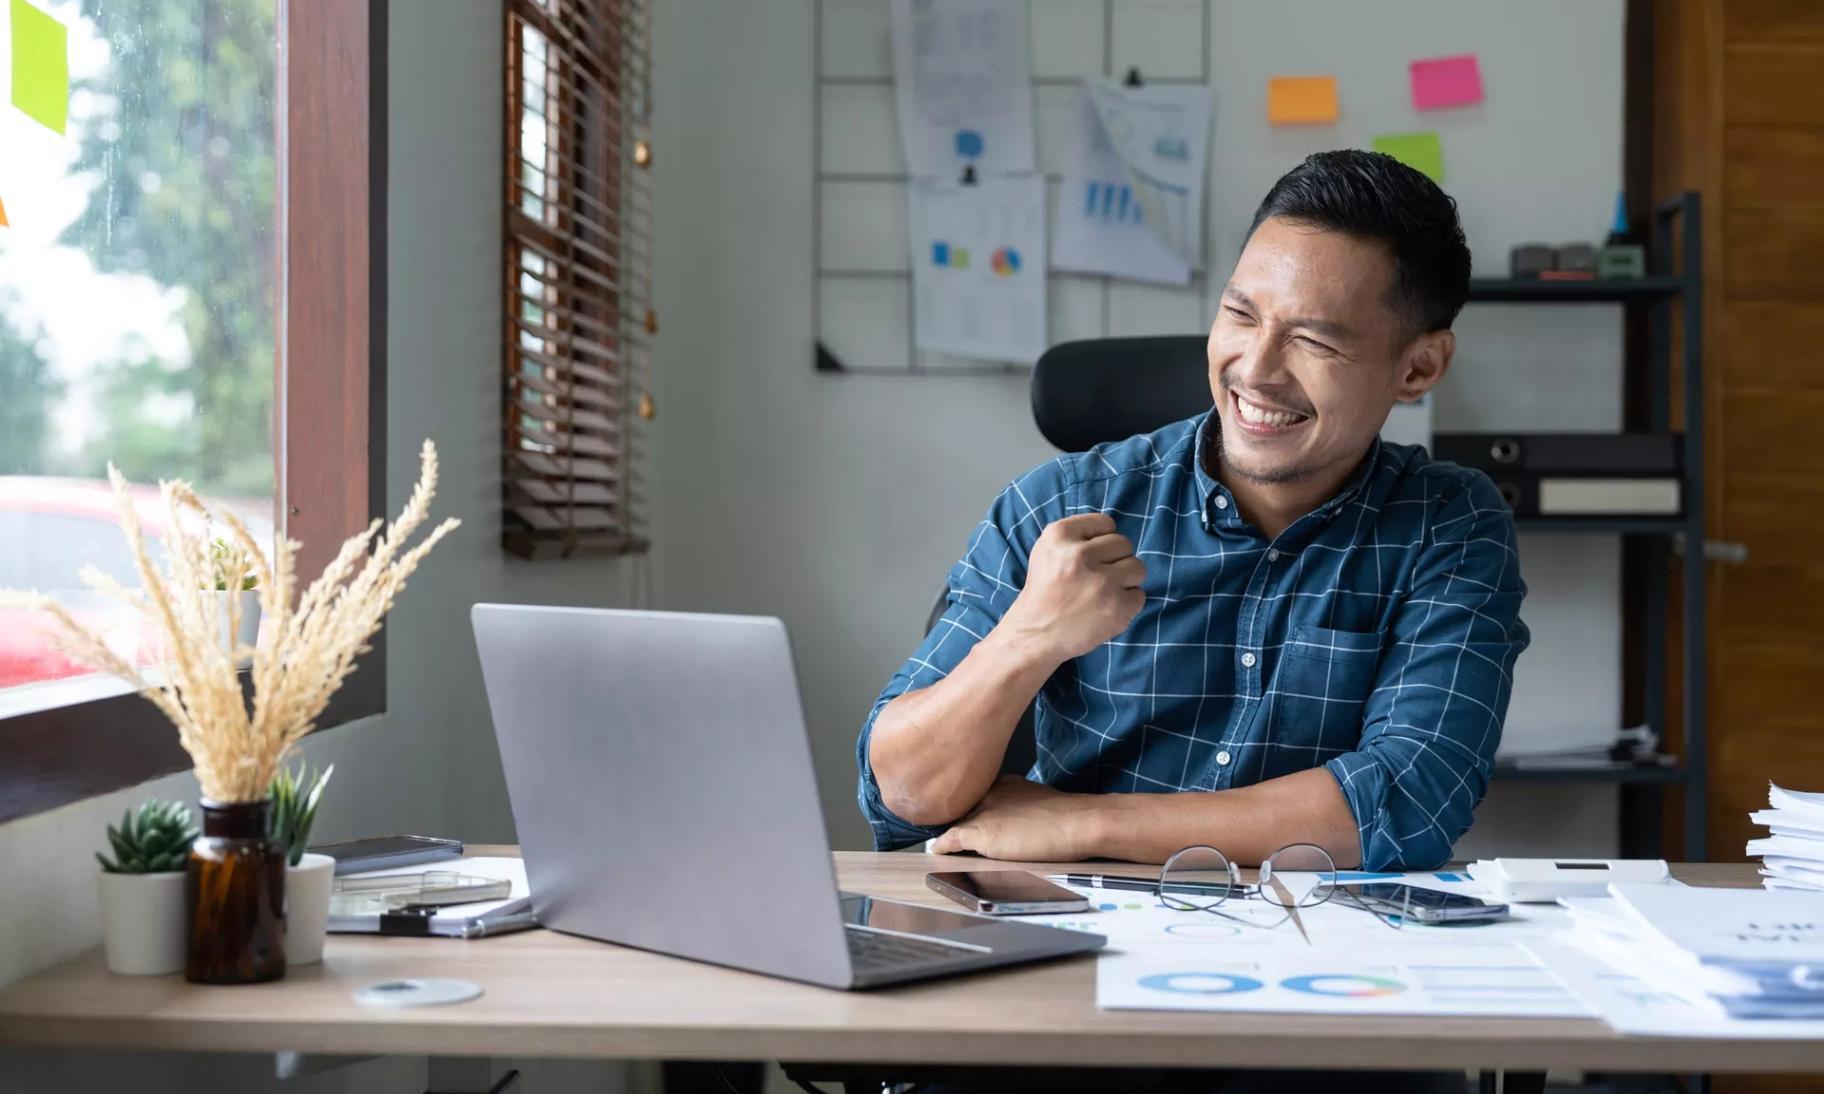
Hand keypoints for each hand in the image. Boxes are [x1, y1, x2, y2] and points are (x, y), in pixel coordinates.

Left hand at [931, 775, 1104, 860]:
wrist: (1077, 822)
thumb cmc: (1067, 817)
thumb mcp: (1038, 802)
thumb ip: (1019, 807)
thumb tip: (1016, 824)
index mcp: (1003, 783)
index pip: (975, 796)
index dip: (967, 809)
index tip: (961, 816)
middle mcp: (988, 793)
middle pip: (961, 808)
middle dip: (953, 818)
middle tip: (942, 830)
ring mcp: (983, 811)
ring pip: (953, 822)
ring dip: (946, 833)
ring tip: (938, 843)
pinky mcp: (981, 832)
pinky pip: (950, 840)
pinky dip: (942, 847)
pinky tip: (937, 852)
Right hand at [1000, 512, 1144, 663]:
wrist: (1035, 634)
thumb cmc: (1044, 591)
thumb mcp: (1047, 550)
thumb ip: (1077, 535)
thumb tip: (1113, 532)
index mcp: (1060, 535)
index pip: (1106, 523)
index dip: (1102, 541)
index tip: (1090, 558)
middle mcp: (1080, 555)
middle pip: (1124, 544)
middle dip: (1115, 561)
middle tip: (1096, 579)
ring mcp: (1101, 582)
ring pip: (1138, 568)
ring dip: (1126, 581)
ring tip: (1104, 593)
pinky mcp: (1116, 606)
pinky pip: (1139, 595)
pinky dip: (1127, 604)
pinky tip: (1106, 609)